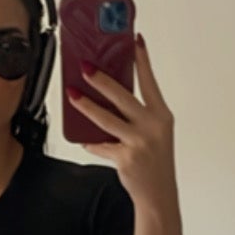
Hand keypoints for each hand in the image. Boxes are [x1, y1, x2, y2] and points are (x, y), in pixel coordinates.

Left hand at [67, 33, 177, 210]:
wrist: (158, 194)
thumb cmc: (155, 160)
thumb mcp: (154, 132)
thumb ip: (137, 114)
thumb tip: (109, 93)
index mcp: (162, 115)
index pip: (150, 81)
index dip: (142, 59)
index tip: (135, 41)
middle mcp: (152, 126)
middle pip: (122, 96)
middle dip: (101, 79)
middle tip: (85, 66)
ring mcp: (138, 142)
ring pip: (105, 119)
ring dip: (86, 106)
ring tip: (73, 94)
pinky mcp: (125, 158)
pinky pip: (100, 144)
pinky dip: (90, 141)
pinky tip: (83, 137)